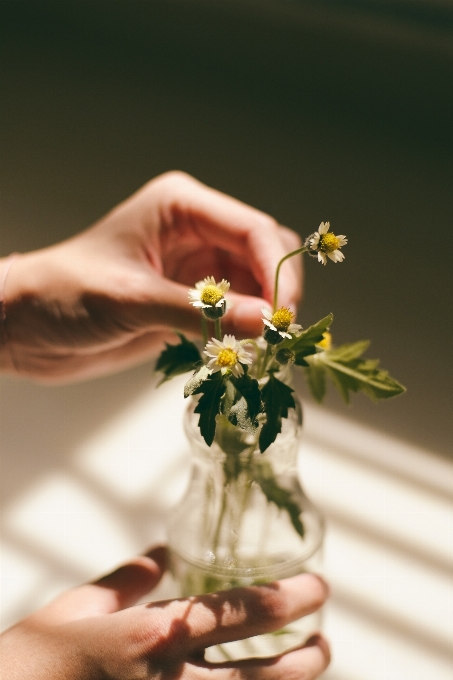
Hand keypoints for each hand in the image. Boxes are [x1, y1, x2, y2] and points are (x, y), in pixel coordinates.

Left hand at [1, 172, 301, 380]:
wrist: (28, 328)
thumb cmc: (63, 296)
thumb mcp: (130, 301)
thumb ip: (200, 312)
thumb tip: (267, 324)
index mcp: (181, 207)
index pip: (252, 230)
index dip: (277, 271)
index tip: (283, 317)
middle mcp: (196, 231)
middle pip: (264, 253)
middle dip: (277, 293)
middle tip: (279, 337)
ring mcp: (196, 265)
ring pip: (257, 284)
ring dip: (264, 315)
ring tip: (262, 350)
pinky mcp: (191, 298)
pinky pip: (237, 310)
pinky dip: (246, 331)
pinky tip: (242, 351)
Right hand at [1, 547, 329, 679]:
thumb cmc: (31, 662)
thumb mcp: (75, 608)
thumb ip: (126, 578)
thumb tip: (161, 553)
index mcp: (152, 636)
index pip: (241, 612)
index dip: (289, 598)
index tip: (317, 587)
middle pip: (262, 674)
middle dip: (305, 656)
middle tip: (326, 640)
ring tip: (312, 664)